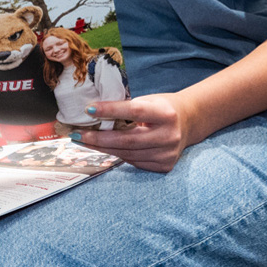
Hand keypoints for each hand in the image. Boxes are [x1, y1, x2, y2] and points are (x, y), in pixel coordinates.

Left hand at [72, 93, 194, 172]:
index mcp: (166, 113)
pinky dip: (119, 154)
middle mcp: (169, 135)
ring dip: (103, 148)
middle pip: (127, 140)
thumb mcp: (149, 100)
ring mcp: (168, 154)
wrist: (189, 122)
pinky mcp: (165, 166)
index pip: (134, 111)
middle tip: (77, 135)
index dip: (110, 110)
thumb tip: (94, 113)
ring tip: (85, 142)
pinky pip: (134, 162)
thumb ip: (127, 108)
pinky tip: (106, 148)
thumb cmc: (163, 107)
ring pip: (128, 154)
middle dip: (98, 139)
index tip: (88, 109)